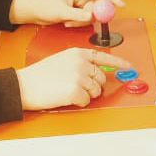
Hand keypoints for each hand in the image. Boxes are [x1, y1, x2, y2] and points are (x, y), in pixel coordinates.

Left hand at [9, 0, 123, 25]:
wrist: (34, 11)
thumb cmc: (43, 5)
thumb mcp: (60, 11)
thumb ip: (76, 15)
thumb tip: (90, 17)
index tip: (121, 5)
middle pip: (97, 6)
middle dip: (91, 15)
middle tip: (81, 19)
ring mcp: (79, 5)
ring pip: (90, 15)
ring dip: (81, 21)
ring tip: (67, 20)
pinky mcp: (76, 13)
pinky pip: (84, 20)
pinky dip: (77, 23)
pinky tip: (67, 22)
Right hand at [15, 47, 131, 109]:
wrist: (26, 84)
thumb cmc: (41, 74)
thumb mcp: (62, 60)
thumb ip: (80, 63)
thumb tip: (95, 73)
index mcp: (78, 52)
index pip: (103, 57)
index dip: (118, 63)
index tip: (129, 67)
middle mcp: (81, 63)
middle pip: (101, 79)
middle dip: (93, 86)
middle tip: (78, 87)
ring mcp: (79, 76)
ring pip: (96, 92)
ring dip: (86, 95)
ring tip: (69, 90)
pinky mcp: (75, 91)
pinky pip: (86, 101)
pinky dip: (78, 102)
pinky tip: (66, 96)